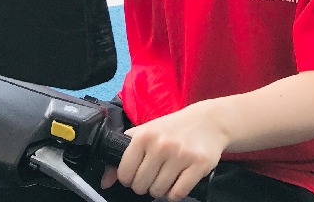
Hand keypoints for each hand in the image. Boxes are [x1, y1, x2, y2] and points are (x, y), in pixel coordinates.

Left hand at [103, 102, 226, 200]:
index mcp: (144, 135)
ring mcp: (180, 155)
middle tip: (154, 175)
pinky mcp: (198, 165)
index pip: (124, 173)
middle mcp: (161, 145)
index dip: (128, 178)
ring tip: (167, 176)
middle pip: (141, 186)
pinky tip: (178, 180)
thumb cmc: (172, 128)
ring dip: (161, 189)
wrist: (208, 121)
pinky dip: (176, 193)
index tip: (135, 174)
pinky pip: (178, 193)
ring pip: (159, 191)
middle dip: (145, 185)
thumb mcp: (146, 133)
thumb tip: (105, 181)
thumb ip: (123, 154)